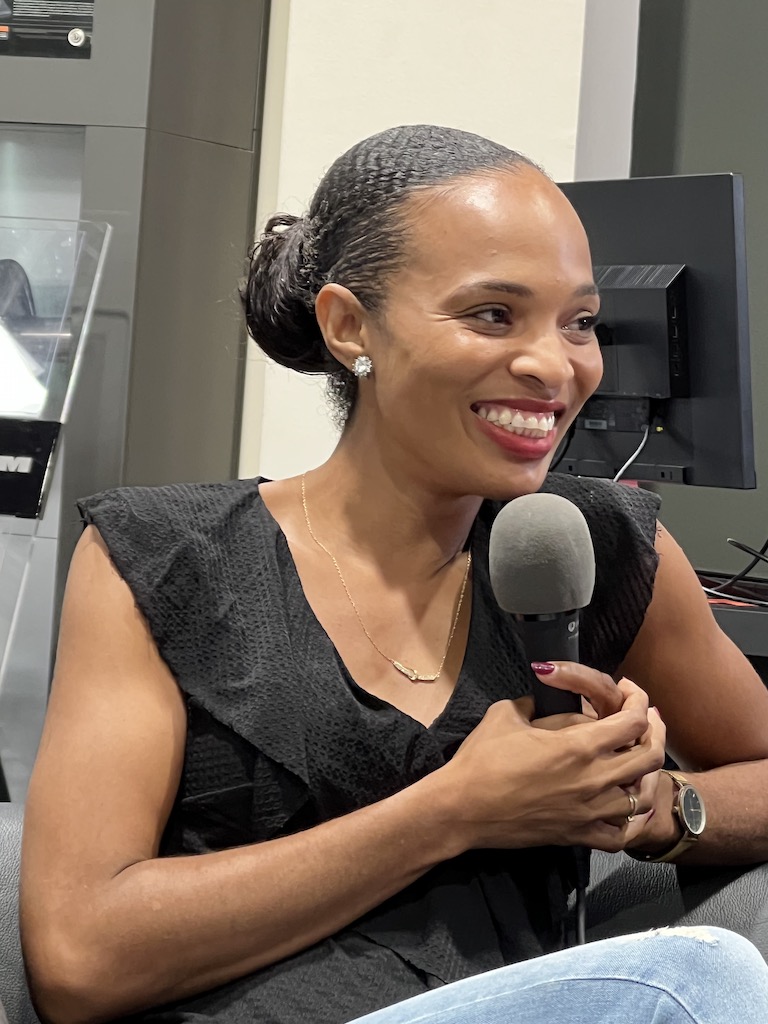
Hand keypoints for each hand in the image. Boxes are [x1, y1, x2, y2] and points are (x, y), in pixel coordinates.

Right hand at [440, 672, 665, 852]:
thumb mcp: (506, 714)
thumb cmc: (481, 759)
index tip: (630, 691)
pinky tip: (623, 805)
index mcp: (578, 746)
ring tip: (636, 761)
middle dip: (655, 731)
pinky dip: (630, 820)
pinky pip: (621, 834)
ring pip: (642, 796)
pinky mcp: (578, 836)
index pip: (632, 720)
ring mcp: (589, 812)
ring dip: (644, 775)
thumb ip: (535, 705)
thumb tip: (544, 701)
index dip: (638, 700)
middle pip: (649, 756)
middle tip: (645, 719)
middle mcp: (593, 779)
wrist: (461, 808)